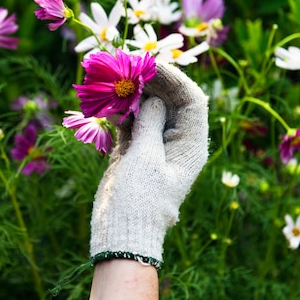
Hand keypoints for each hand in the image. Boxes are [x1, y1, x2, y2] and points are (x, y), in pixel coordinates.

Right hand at [90, 61, 208, 267]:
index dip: (174, 78)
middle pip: (170, 101)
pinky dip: (120, 111)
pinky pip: (131, 123)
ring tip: (114, 78)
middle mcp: (176, 142)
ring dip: (132, 94)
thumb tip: (151, 99)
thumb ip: (149, 123)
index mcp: (191, 145)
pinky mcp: (134, 152)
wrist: (120, 234)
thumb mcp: (145, 158)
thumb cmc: (139, 200)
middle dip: (150, 82)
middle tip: (127, 66)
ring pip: (148, 110)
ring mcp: (154, 147)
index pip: (192, 100)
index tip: (151, 65)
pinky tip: (107, 101)